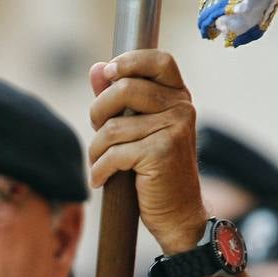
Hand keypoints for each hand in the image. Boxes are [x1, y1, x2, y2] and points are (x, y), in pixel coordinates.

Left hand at [88, 50, 208, 253]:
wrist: (179, 215)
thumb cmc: (155, 173)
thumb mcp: (139, 130)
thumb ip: (119, 98)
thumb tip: (96, 69)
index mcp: (179, 97)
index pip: (159, 60)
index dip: (130, 61)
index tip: (108, 74)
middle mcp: (182, 108)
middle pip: (125, 89)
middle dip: (99, 112)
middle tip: (97, 134)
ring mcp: (174, 129)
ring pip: (113, 127)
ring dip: (96, 150)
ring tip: (98, 164)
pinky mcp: (161, 152)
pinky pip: (113, 153)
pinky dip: (100, 169)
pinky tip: (100, 180)